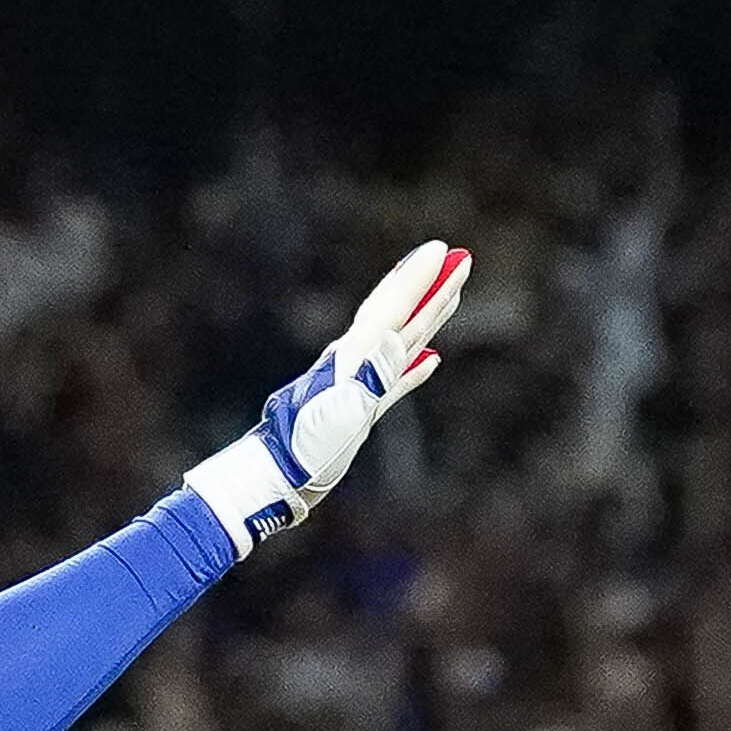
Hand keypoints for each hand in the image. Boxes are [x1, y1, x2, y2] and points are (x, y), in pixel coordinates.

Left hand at [184, 240, 469, 555]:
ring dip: (426, 317)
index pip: (391, 310)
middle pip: (398, 317)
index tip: (442, 250)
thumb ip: (373, 375)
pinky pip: (394, 381)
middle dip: (428, 287)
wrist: (273, 480)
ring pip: (400, 342)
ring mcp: (356, 387)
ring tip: (449, 294)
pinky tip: (430, 360)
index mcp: (352, 360)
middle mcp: (354, 366)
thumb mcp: (343, 413)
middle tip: (458, 257)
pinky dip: (414, 367)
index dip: (418, 280)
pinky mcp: (358, 412)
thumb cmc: (302, 450)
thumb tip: (399, 337)